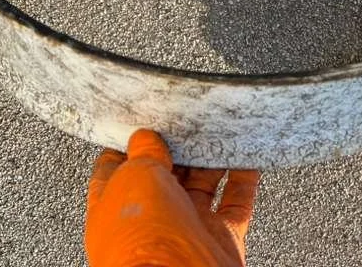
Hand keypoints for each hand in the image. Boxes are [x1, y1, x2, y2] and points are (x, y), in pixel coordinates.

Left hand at [85, 129, 259, 266]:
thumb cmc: (144, 242)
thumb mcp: (135, 176)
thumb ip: (142, 153)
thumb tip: (147, 138)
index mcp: (114, 209)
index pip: (118, 168)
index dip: (131, 142)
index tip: (146, 120)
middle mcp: (150, 221)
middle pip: (165, 174)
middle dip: (177, 146)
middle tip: (189, 119)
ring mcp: (186, 230)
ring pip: (202, 185)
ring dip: (213, 158)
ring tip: (220, 130)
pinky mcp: (219, 239)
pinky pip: (236, 203)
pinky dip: (245, 178)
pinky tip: (247, 158)